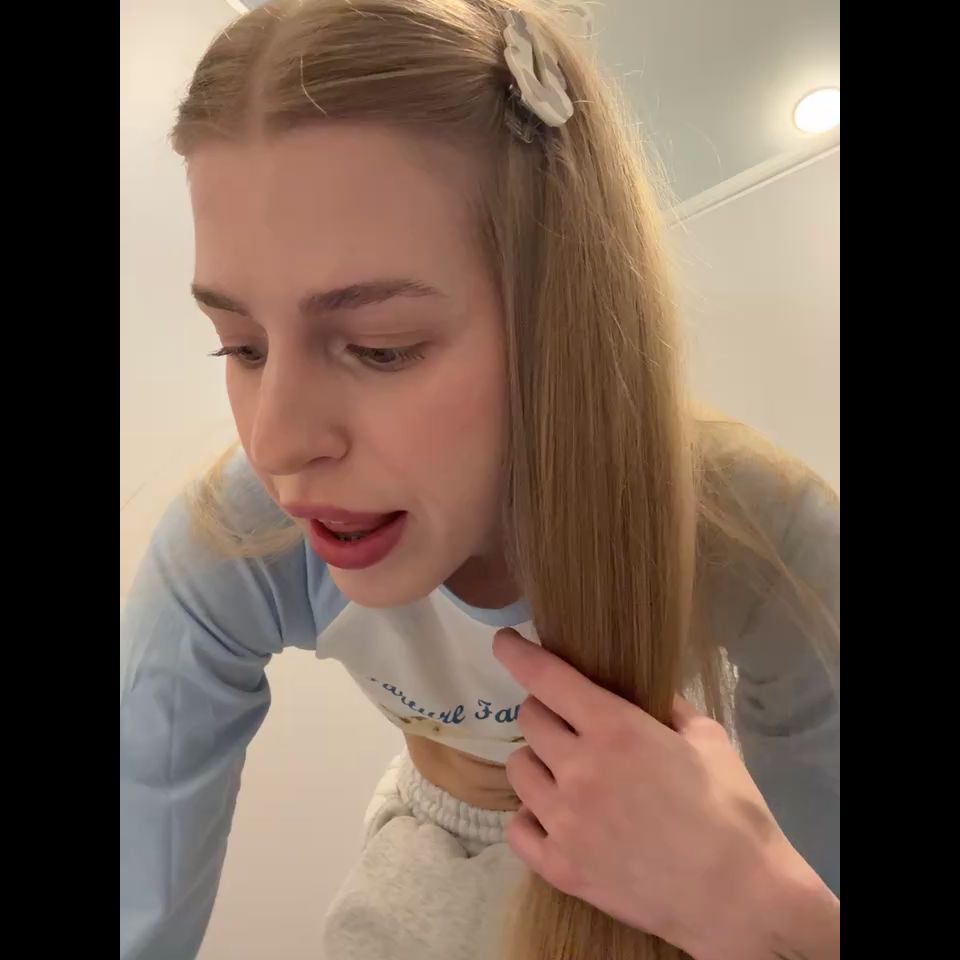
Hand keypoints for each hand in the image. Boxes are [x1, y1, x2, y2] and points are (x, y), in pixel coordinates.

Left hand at [492, 628, 838, 959]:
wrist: (739, 899)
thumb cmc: (733, 812)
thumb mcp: (709, 740)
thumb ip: (669, 708)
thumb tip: (647, 691)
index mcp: (615, 730)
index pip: (547, 678)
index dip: (519, 655)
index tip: (505, 643)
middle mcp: (578, 769)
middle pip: (529, 720)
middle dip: (545, 712)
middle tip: (568, 724)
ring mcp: (563, 821)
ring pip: (518, 770)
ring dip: (537, 763)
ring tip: (564, 774)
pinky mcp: (559, 867)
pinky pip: (517, 828)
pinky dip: (531, 817)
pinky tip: (554, 819)